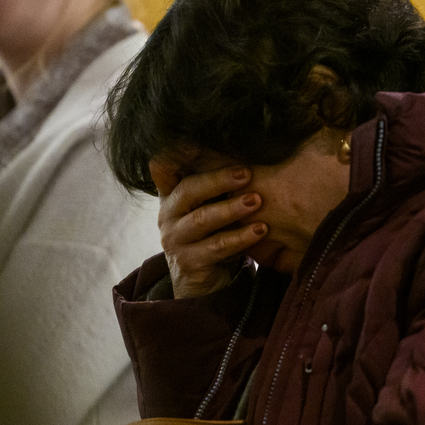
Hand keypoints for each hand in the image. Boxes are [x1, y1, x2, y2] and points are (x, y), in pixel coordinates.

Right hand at [151, 158, 267, 298]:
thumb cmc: (215, 236)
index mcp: (173, 195)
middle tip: (247, 173)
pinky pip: (216, 247)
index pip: (164, 167)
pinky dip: (240, 237)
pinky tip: (260, 230)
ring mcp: (175, 240)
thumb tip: (250, 149)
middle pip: (189, 190)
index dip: (176, 152)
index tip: (194, 140)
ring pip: (202, 219)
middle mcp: (168, 214)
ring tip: (257, 201)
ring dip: (232, 208)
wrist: (205, 284)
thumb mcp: (213, 206)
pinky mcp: (188, 262)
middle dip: (219, 179)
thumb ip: (218, 184)